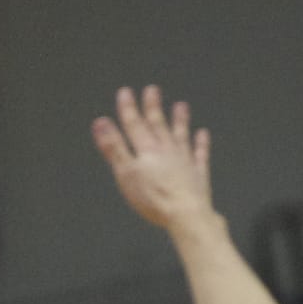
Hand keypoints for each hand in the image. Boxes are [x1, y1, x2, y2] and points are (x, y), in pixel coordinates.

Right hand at [92, 87, 212, 231]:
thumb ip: (113, 147)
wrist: (185, 213)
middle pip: (158, 125)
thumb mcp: (125, 173)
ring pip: (180, 135)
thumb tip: (100, 122)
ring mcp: (184, 161)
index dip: (128, 108)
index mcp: (146, 150)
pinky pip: (199, 154)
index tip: (125, 92)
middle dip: (153, 107)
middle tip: (152, 90)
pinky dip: (200, 143)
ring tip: (180, 106)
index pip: (134, 125)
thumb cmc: (153, 197)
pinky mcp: (197, 175)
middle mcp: (166, 151)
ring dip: (179, 120)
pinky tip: (202, 134)